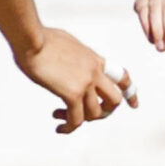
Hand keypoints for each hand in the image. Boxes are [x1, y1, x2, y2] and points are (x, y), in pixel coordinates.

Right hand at [16, 28, 135, 132]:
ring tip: (62, 117)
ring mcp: (85, 83)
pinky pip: (76, 120)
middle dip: (106, 112)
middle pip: (114, 99)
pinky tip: (59, 127)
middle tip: (89, 117)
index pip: (122, 77)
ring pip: (95, 113)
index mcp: (94, 59)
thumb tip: (70, 62)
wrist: (31, 39)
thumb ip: (75, 56)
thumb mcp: (67, 44)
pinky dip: (69, 127)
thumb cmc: (40, 38)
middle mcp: (94, 72)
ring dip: (80, 120)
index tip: (133, 105)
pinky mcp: (72, 93)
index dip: (130, 93)